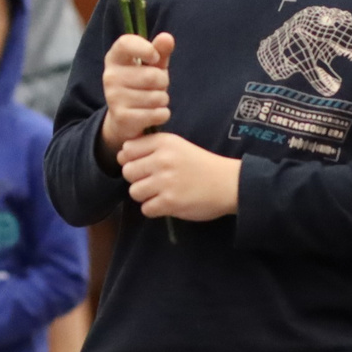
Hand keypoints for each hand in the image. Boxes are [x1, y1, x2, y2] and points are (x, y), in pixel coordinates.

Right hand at [99, 31, 175, 155]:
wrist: (123, 118)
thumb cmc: (140, 84)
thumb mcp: (151, 65)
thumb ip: (160, 51)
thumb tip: (167, 38)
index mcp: (115, 57)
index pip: (125, 43)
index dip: (145, 49)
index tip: (154, 58)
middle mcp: (110, 76)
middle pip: (152, 76)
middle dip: (163, 82)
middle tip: (156, 87)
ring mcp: (114, 97)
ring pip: (157, 97)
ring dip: (163, 100)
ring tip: (152, 101)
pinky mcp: (122, 117)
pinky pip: (157, 114)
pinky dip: (162, 114)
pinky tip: (153, 114)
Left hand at [118, 131, 239, 220]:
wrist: (229, 183)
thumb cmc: (202, 165)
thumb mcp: (178, 146)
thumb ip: (153, 147)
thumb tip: (122, 154)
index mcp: (164, 142)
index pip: (127, 149)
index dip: (131, 159)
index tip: (144, 165)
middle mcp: (162, 159)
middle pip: (127, 172)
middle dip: (137, 179)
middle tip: (153, 182)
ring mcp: (165, 181)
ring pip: (134, 192)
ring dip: (145, 196)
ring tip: (161, 193)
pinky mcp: (170, 202)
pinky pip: (146, 209)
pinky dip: (155, 209)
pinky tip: (167, 204)